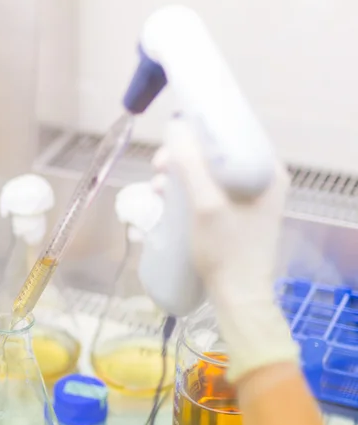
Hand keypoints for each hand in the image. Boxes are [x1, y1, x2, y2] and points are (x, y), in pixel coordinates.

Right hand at [154, 118, 297, 380]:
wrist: (237, 297)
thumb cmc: (225, 250)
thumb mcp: (205, 204)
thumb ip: (191, 164)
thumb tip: (175, 127)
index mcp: (266, 172)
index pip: (233, 133)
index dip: (202, 128)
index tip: (174, 134)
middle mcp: (261, 182)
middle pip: (217, 155)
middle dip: (183, 158)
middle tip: (159, 166)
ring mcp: (248, 202)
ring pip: (208, 175)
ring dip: (179, 177)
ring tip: (157, 188)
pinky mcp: (234, 218)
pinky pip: (207, 194)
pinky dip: (185, 195)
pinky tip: (164, 202)